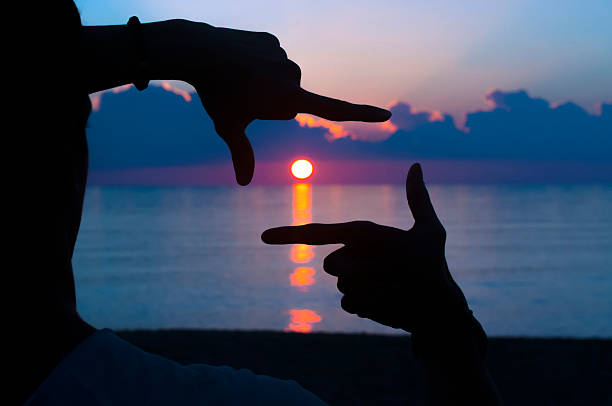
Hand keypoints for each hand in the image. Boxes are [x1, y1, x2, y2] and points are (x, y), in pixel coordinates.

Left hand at [172, 21, 390, 184]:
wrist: (200, 50)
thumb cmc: (216, 93)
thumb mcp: (229, 126)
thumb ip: (241, 152)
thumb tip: (243, 183)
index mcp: (289, 99)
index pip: (333, 109)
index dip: (361, 114)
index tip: (386, 114)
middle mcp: (294, 76)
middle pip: (290, 100)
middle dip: (271, 103)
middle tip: (243, 97)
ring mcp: (283, 56)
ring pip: (278, 80)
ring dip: (263, 83)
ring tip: (238, 78)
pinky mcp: (272, 41)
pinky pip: (269, 60)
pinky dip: (257, 64)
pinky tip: (238, 62)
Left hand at [262, 163, 468, 333]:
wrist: (442, 310)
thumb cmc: (434, 264)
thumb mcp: (431, 229)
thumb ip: (418, 197)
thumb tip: (415, 165)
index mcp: (370, 234)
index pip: (321, 233)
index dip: (289, 234)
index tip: (263, 236)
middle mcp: (361, 257)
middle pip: (330, 263)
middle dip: (350, 266)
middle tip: (381, 269)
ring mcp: (359, 284)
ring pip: (340, 284)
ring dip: (359, 287)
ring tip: (387, 286)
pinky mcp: (362, 307)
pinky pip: (346, 304)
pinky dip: (363, 305)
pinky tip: (385, 302)